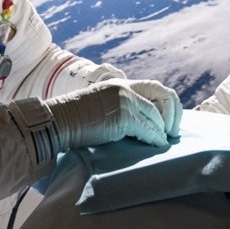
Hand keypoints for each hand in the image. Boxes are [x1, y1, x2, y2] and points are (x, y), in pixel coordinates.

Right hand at [46, 78, 180, 149]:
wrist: (57, 121)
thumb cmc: (74, 119)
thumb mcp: (100, 105)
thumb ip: (119, 107)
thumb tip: (138, 124)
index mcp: (120, 83)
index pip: (154, 87)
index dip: (167, 104)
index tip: (168, 121)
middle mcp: (125, 88)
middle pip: (162, 98)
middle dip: (172, 116)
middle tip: (172, 132)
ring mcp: (125, 100)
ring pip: (156, 116)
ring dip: (162, 131)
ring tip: (163, 142)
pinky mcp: (124, 116)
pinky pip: (148, 129)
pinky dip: (155, 139)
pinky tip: (157, 145)